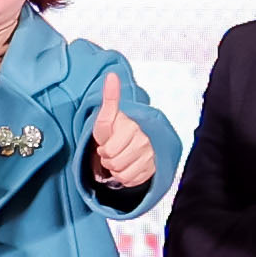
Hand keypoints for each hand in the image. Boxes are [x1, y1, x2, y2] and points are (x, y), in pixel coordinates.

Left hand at [86, 82, 157, 196]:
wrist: (132, 139)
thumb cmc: (116, 128)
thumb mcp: (107, 116)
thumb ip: (110, 98)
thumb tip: (111, 75)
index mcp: (132, 126)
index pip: (109, 151)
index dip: (103, 149)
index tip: (106, 142)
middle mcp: (145, 140)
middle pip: (114, 163)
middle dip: (108, 159)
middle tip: (111, 150)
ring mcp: (150, 156)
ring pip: (122, 174)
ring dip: (115, 169)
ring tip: (118, 158)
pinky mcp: (153, 168)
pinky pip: (131, 181)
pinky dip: (124, 177)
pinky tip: (126, 166)